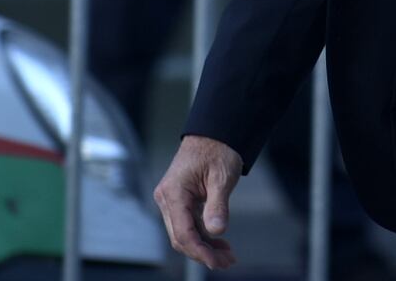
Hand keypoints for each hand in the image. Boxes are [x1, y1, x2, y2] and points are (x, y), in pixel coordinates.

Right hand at [153, 135, 243, 269]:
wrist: (214, 133)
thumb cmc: (217, 149)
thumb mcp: (222, 177)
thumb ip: (218, 205)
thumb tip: (216, 230)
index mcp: (173, 192)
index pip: (183, 232)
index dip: (200, 251)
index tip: (218, 262)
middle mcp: (167, 198)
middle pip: (181, 237)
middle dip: (204, 253)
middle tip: (228, 261)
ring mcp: (171, 200)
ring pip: (184, 234)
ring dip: (204, 247)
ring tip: (228, 255)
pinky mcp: (179, 201)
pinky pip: (188, 225)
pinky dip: (203, 236)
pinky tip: (220, 242)